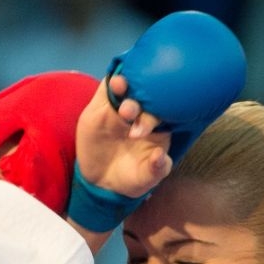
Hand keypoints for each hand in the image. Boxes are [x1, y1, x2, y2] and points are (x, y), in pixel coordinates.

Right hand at [76, 72, 173, 199]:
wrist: (104, 183)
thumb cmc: (133, 178)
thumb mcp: (147, 178)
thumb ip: (155, 168)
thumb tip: (160, 156)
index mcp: (158, 126)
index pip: (162, 111)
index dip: (156, 114)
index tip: (146, 126)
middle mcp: (141, 112)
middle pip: (144, 94)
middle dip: (139, 99)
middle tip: (127, 112)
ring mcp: (120, 108)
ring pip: (125, 87)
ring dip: (124, 82)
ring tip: (120, 84)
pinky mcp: (100, 107)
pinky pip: (106, 90)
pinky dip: (109, 83)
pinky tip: (112, 81)